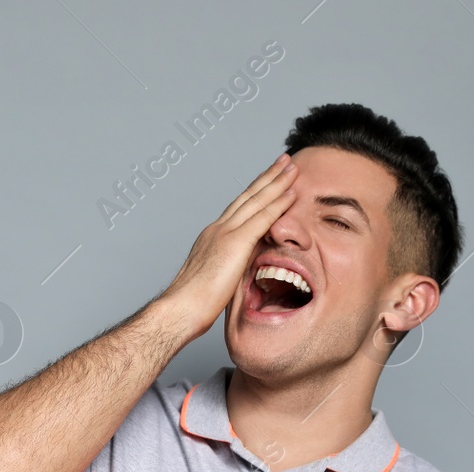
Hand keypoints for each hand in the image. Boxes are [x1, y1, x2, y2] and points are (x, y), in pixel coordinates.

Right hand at [154, 154, 298, 340]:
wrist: (181, 309)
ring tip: (291, 166)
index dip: (255, 193)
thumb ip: (230, 270)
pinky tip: (292, 193)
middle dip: (267, 177)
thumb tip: (242, 273)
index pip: (238, 209)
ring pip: (256, 200)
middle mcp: (217, 229)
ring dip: (276, 181)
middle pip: (247, 196)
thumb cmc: (193, 305)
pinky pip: (262, 218)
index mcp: (212, 237)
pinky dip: (278, 203)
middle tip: (283, 161)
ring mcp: (225, 234)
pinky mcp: (235, 243)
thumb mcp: (216, 281)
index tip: (269, 181)